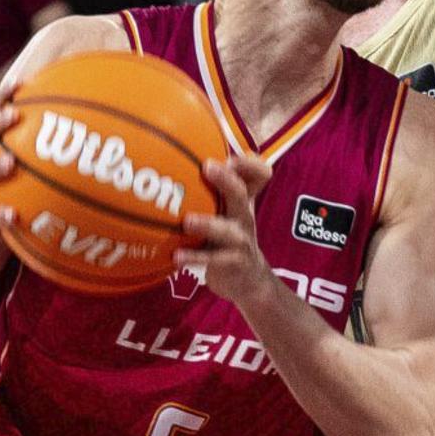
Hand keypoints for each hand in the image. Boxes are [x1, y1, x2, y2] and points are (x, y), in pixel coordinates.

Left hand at [177, 155, 272, 307]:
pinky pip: (213, 260)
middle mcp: (244, 216)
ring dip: (207, 224)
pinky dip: (194, 257)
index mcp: (243, 201)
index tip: (228, 155)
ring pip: (226, 230)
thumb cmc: (230, 237)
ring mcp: (241, 240)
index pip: (258, 175)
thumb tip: (177, 156)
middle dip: (226, 179)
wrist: (250, 280)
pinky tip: (176, 257)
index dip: (248, 163)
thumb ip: (213, 189)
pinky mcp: (233, 263)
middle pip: (241, 193)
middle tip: (207, 167)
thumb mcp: (229, 212)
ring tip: (188, 221)